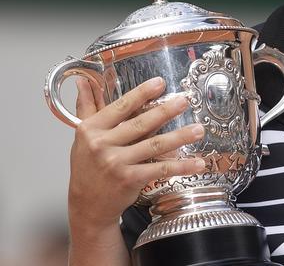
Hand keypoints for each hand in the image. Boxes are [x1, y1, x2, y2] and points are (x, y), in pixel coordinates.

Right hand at [68, 77, 205, 231]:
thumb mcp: (82, 136)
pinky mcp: (130, 179)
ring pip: (154, 145)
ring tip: (198, 129)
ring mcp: (116, 163)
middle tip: (184, 101)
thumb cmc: (87, 167)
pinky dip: (181, 166)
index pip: (121, 106)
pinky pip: (160, 169)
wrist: (87, 205)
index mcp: (91, 129)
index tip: (160, 83)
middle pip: (140, 124)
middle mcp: (102, 145)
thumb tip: (82, 80)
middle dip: (165, 111)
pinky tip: (197, 163)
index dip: (142, 93)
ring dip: (180, 136)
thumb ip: (87, 107)